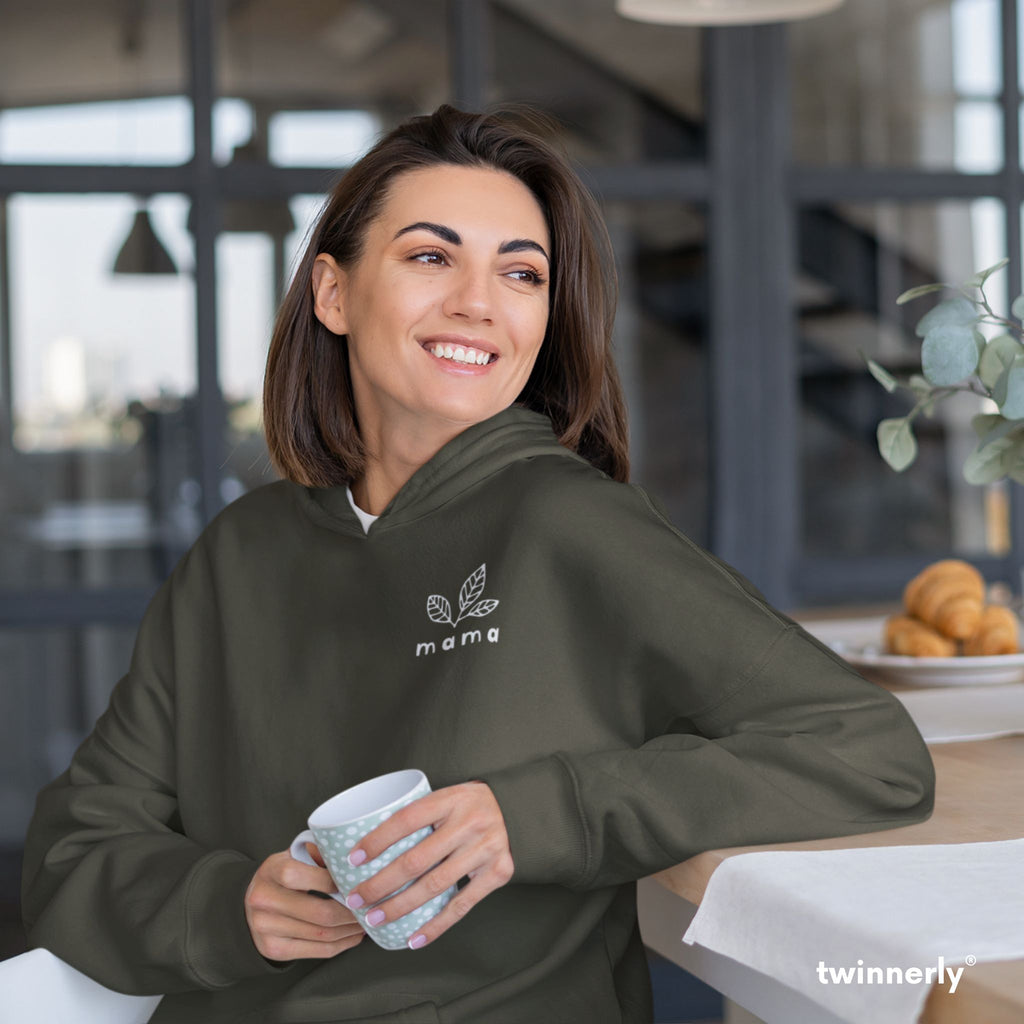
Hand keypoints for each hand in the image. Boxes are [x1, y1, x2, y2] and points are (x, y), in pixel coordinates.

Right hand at [245, 845, 365, 961]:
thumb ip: (320, 853)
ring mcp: (265, 928)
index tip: (358, 882)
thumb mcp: (295, 854)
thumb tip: (354, 861)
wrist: (253, 899)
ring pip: (322, 934)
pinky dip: (342, 945)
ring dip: (351, 930)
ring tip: (366, 920)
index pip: (304, 876)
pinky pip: (317, 951)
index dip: (335, 882)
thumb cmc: (283, 872)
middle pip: (320, 913)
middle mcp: (264, 900)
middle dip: (352, 912)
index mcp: (272, 870)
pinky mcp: (273, 949)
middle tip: (370, 907)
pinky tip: (354, 935)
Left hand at [343, 781, 513, 949]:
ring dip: (400, 906)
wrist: (516, 808)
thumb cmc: (469, 805)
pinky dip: (436, 925)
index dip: (377, 840)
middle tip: (356, 898)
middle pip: (417, 860)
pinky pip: (461, 905)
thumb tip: (369, 843)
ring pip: (434, 886)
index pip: (407, 819)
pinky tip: (414, 937)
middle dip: (381, 884)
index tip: (353, 859)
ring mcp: (486, 849)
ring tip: (375, 918)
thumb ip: (419, 815)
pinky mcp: (498, 872)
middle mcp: (470, 823)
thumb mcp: (446, 796)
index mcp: (451, 799)